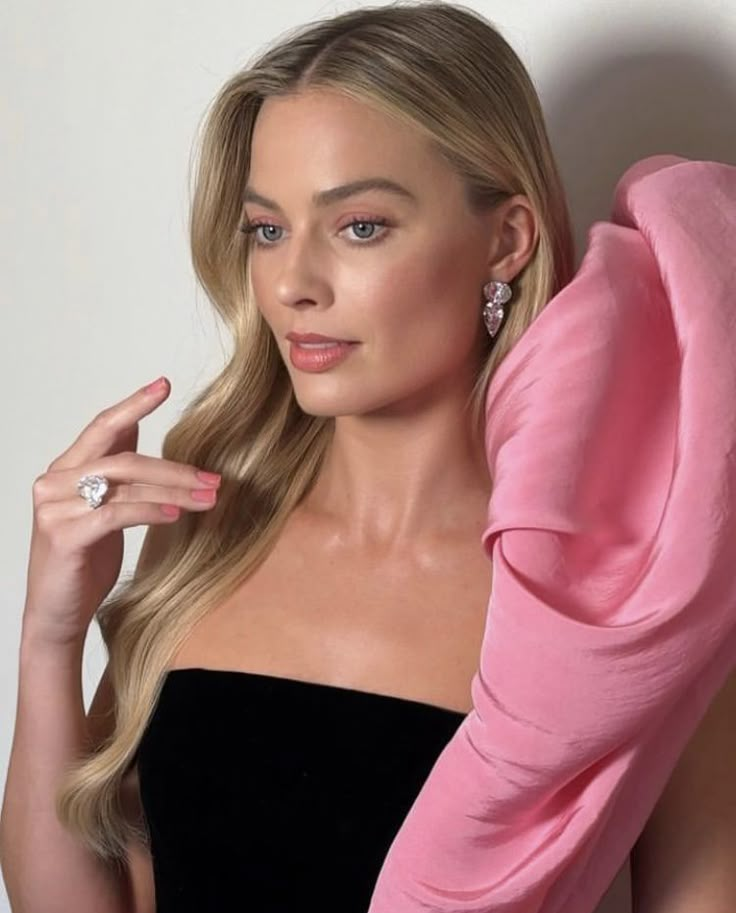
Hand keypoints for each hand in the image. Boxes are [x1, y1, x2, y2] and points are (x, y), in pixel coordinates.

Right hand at [21, 376, 220, 647]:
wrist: (58, 614)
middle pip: (124, 459)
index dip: (134, 404)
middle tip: (214, 478)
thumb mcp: (103, 509)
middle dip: (176, 468)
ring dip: (175, 490)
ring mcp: (54, 508)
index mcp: (66, 470)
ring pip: (125, 485)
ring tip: (209, 499)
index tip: (164, 384)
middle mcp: (54, 482)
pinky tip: (176, 514)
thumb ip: (114, 472)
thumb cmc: (85, 561)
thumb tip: (137, 430)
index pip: (102, 427)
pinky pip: (114, 514)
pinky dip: (150, 510)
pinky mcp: (63, 535)